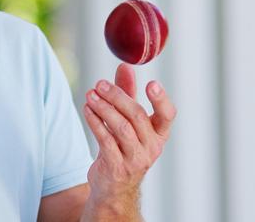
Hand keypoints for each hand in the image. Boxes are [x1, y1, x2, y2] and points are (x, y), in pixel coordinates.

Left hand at [82, 63, 176, 204]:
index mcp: (159, 134)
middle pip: (137, 116)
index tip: (151, 83)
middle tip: (100, 84)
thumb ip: (127, 93)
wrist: (114, 187)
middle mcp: (151, 147)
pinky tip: (87, 109)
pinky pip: (105, 140)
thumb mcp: (128, 121)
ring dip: (103, 108)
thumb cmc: (123, 147)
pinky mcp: (117, 167)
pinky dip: (95, 122)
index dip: (161, 100)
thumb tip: (125, 66)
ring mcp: (135, 159)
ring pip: (121, 128)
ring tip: (90, 94)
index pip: (167, 116)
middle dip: (117, 96)